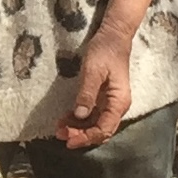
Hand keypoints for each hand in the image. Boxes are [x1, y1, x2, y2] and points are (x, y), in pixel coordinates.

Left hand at [57, 31, 133, 149]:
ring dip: (78, 129)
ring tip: (59, 128)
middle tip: (60, 134)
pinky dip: (78, 120)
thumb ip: (87, 93)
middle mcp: (117, 107)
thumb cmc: (105, 50)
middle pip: (100, 130)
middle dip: (80, 135)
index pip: (104, 129)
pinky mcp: (102, 100)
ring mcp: (110, 104)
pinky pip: (91, 116)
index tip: (69, 140)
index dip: (86, 137)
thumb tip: (80, 115)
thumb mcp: (93, 70)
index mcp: (118, 102)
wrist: (113, 37)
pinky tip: (65, 120)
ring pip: (95, 125)